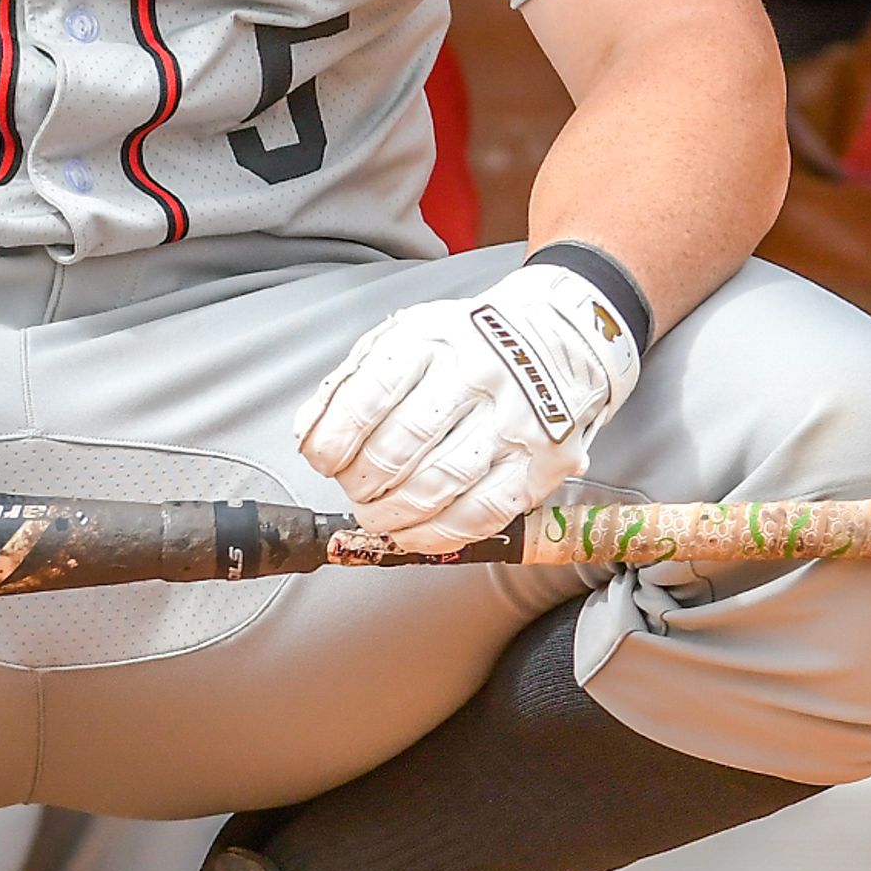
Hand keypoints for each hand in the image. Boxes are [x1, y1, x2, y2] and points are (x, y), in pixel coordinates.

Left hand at [294, 257, 643, 554]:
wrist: (561, 336)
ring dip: (394, 513)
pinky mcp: (544, 460)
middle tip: (355, 488)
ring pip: (439, 484)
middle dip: (362, 481)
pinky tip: (417, 533)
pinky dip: (441, 534)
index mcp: (433, 337)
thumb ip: (351, 381)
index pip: (368, 397)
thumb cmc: (470, 342)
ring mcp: (515, 419)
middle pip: (400, 446)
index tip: (322, 458)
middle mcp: (477, 374)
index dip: (334, 440)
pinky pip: (484, 511)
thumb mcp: (405, 337)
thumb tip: (309, 433)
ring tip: (377, 514)